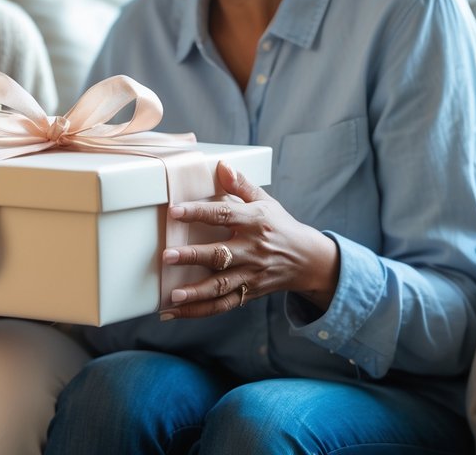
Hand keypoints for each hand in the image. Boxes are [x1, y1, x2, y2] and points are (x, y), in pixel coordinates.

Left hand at [159, 162, 339, 319]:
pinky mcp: (248, 293)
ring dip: (196, 292)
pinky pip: (222, 305)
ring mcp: (251, 274)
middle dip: (192, 257)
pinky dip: (198, 311)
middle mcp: (252, 250)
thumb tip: (221, 165)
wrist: (308, 260)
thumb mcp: (266, 202)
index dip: (198, 212)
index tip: (174, 211)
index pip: (223, 216)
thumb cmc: (280, 226)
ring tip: (173, 295)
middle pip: (219, 255)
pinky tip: (175, 311)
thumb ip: (241, 185)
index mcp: (254, 222)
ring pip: (221, 286)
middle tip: (166, 256)